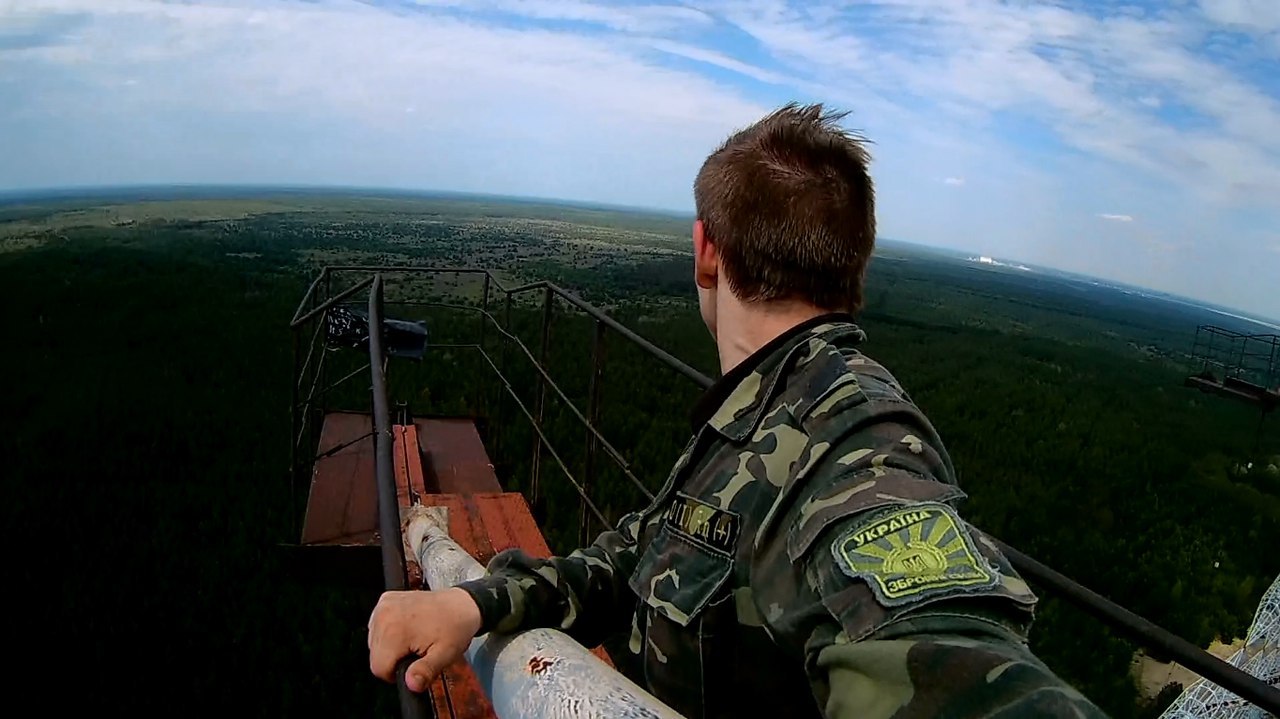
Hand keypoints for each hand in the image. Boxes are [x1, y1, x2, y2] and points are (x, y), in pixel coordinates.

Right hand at [368, 587, 483, 692]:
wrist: (462, 604)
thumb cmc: (455, 627)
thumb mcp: (444, 655)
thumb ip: (425, 672)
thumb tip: (411, 685)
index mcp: (394, 630)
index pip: (378, 668)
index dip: (396, 674)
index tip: (413, 665)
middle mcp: (385, 614)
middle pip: (375, 655)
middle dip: (394, 658)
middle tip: (417, 650)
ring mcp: (384, 605)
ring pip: (374, 642)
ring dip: (391, 646)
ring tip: (415, 638)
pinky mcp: (386, 599)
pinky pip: (378, 627)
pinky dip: (389, 631)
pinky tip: (408, 628)